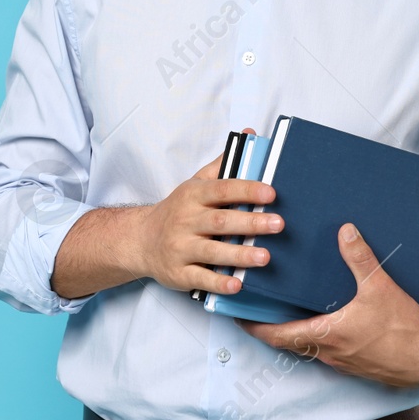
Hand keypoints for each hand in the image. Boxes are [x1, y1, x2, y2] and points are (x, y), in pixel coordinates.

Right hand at [135, 131, 284, 294]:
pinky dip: (219, 283)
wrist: (140, 240)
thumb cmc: (177, 211)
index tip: (271, 193)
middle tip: (278, 224)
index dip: (246, 190)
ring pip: (212, 251)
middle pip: (220, 221)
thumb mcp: (195, 184)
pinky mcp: (179, 273)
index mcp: (193, 196)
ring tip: (265, 256)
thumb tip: (248, 135)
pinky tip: (238, 284)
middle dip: (250, 222)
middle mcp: (186, 221)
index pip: (221, 190)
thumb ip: (222, 164)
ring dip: (240, 255)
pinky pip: (200, 278)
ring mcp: (181, 248)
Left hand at [236, 223, 418, 387]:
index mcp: (325, 335)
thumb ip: (360, 258)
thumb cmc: (403, 330)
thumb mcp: (380, 288)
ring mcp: (341, 360)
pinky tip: (326, 317)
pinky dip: (317, 334)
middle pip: (288, 341)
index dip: (255, 326)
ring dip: (295, 329)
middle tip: (259, 306)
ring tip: (288, 307)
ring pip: (308, 345)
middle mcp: (328, 352)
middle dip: (271, 325)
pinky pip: (327, 348)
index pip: (278, 335)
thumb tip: (345, 231)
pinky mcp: (355, 361)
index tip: (239, 315)